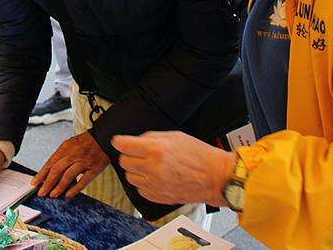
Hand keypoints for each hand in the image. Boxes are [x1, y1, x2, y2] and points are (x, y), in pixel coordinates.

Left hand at [31, 131, 108, 198]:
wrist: (103, 138)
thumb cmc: (86, 142)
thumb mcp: (70, 144)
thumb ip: (61, 157)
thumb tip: (49, 172)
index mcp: (66, 147)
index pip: (50, 162)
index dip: (42, 174)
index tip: (35, 183)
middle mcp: (74, 154)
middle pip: (57, 170)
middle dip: (47, 183)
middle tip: (41, 192)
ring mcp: (84, 162)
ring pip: (68, 176)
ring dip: (59, 187)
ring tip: (52, 195)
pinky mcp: (94, 169)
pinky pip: (83, 181)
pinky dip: (75, 189)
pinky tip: (68, 195)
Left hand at [112, 131, 235, 206]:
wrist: (214, 177)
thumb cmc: (199, 156)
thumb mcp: (175, 136)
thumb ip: (152, 137)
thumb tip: (135, 140)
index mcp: (157, 150)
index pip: (124, 145)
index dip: (119, 141)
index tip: (118, 141)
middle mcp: (153, 168)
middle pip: (124, 162)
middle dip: (128, 155)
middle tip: (137, 153)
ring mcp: (155, 185)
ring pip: (129, 177)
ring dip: (135, 170)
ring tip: (147, 166)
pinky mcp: (158, 197)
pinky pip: (139, 190)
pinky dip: (143, 183)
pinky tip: (154, 177)